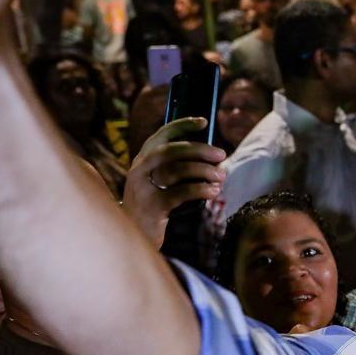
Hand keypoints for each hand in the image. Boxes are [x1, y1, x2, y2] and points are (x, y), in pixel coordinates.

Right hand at [121, 117, 225, 247]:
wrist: (133, 233)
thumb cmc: (154, 204)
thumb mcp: (159, 181)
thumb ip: (176, 167)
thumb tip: (212, 157)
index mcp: (143, 159)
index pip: (162, 134)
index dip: (182, 125)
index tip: (203, 121)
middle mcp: (140, 169)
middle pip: (172, 150)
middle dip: (200, 150)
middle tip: (221, 155)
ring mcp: (144, 187)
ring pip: (177, 170)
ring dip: (204, 170)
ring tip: (221, 176)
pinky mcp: (153, 206)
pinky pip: (181, 192)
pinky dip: (201, 189)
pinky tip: (213, 192)